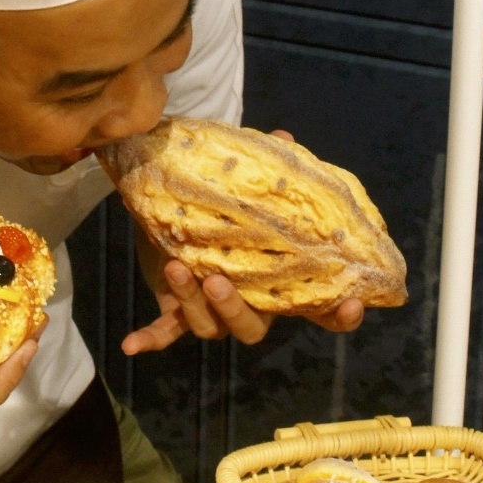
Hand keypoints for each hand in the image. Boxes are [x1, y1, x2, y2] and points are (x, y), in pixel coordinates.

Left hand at [120, 128, 364, 354]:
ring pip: (211, 327)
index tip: (351, 303)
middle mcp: (250, 305)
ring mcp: (213, 311)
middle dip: (235, 308)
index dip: (340, 314)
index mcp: (279, 283)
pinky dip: (150, 338)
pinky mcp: (177, 311)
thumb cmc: (228, 207)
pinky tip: (130, 344)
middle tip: (217, 280)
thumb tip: (283, 138)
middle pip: (254, 328)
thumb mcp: (248, 188)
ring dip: (193, 303)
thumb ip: (269, 170)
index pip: (321, 309)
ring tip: (175, 267)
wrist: (179, 213)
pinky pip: (166, 332)